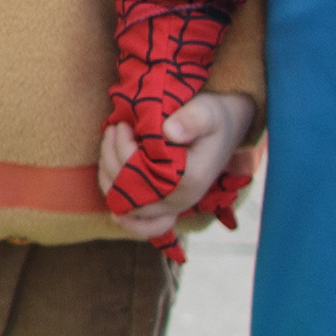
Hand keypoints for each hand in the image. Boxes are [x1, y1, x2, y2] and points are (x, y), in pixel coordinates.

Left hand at [96, 89, 261, 248]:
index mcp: (189, 181)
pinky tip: (111, 192)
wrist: (227, 129)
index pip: (140, 174)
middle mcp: (181, 202)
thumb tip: (169, 132)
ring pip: (127, 208)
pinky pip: (142, 224)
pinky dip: (122, 208)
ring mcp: (174, 208)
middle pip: (129, 193)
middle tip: (114, 129)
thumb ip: (193, 119)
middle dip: (111, 160)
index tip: (123, 125)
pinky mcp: (168, 209)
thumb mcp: (207, 111)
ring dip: (109, 178)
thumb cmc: (213, 119)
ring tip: (111, 145)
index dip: (122, 150)